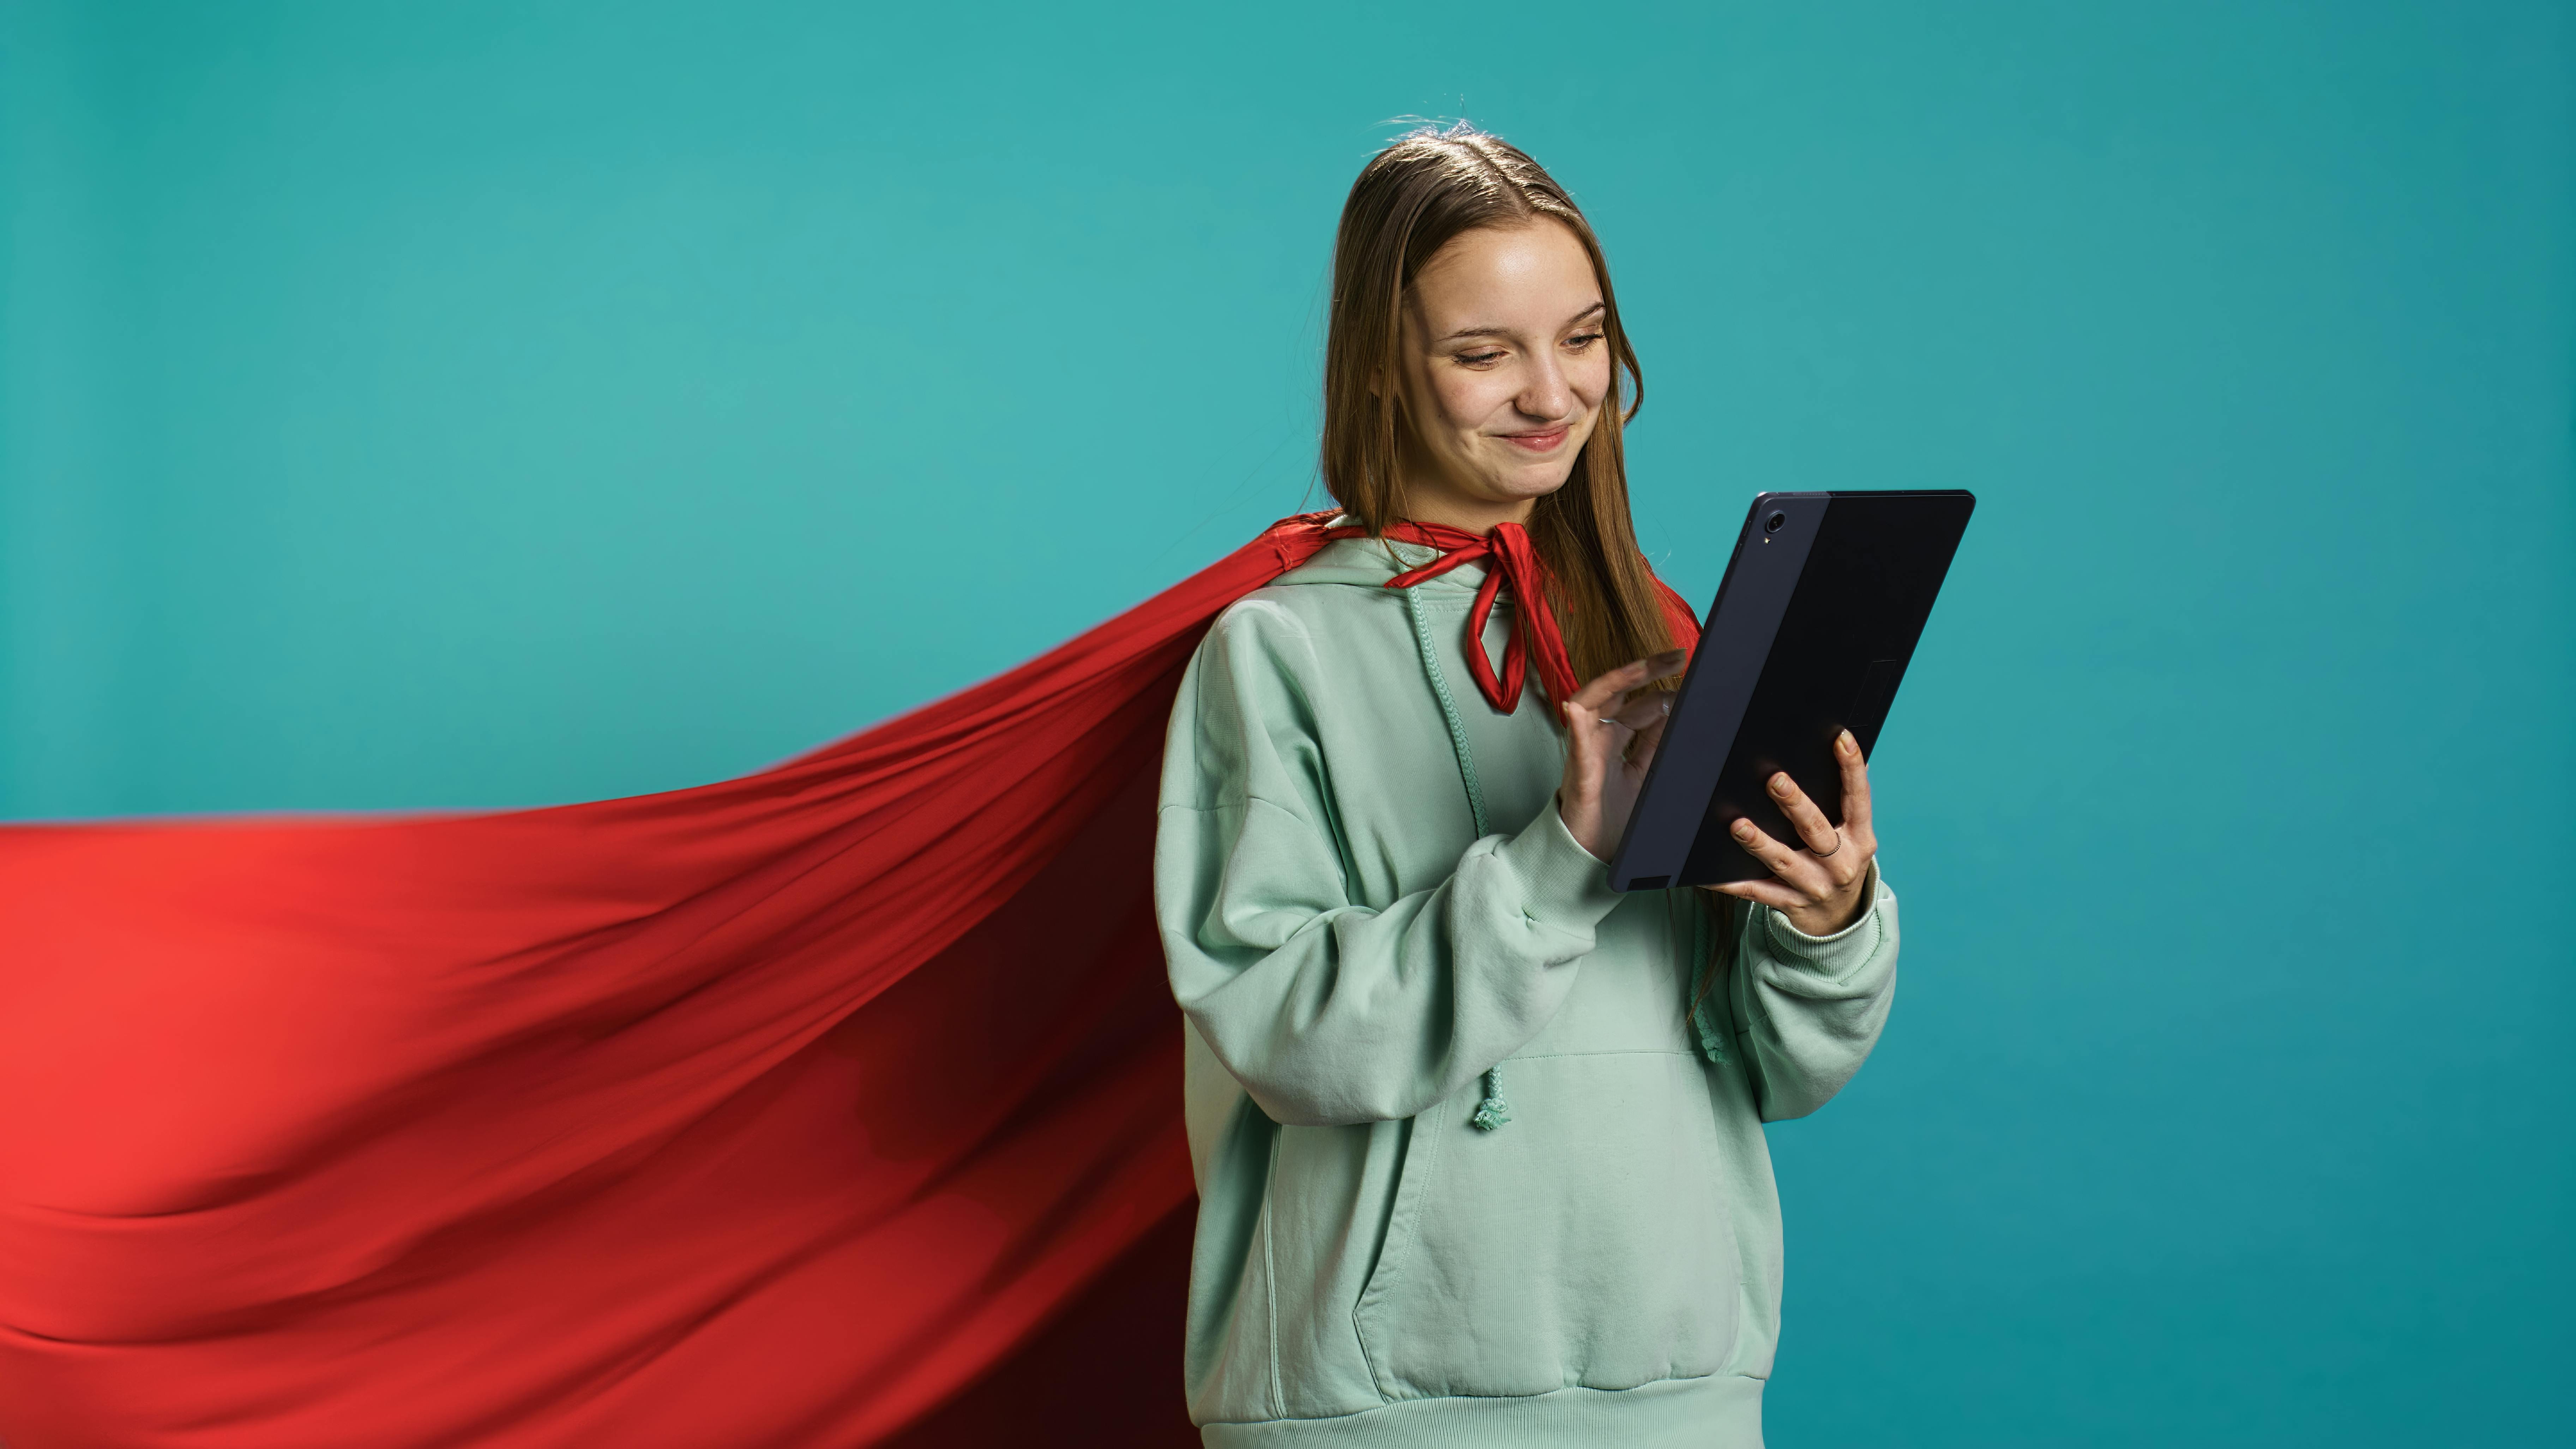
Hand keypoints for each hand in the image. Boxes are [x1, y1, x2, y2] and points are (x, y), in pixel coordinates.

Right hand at [1555, 650, 1688, 858]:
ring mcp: (1587, 751)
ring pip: (1594, 703)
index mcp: (1616, 741)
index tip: (1689, 673)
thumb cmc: (1615, 817)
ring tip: (1643, 666)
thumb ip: (1657, 746)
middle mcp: (1600, 739)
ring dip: (1617, 682)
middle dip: (1646, 671)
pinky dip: (1575, 723)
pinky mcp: (1579, 771)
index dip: (1661, 686)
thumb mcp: (1647, 775)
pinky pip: (1574, 742)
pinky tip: (1577, 707)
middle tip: (1677, 656)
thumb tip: (1678, 716)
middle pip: (1618, 693)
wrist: (1592, 854)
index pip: (1639, 704)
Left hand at [1703, 729, 1878, 935]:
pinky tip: (1708, 874)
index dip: (1852, 768)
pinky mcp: (1790, 903)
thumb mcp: (1854, 833)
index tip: (1840, 738)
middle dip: (1795, 804)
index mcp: (1860, 837)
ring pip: (1783, 861)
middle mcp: (1840, 863)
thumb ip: (1846, 799)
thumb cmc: (1841, 859)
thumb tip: (1841, 745)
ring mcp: (1814, 885)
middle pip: (1816, 829)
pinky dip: (1731, 884)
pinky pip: (1755, 892)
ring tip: (1738, 824)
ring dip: (1759, 843)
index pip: (1859, 797)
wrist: (1840, 917)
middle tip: (1774, 780)